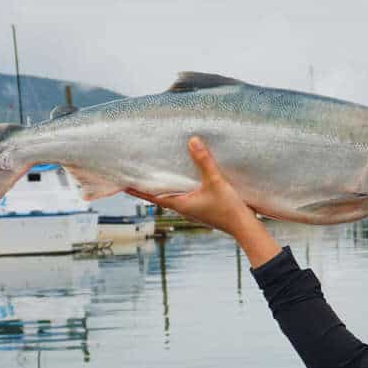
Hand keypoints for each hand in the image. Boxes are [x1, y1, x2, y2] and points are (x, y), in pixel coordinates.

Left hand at [127, 137, 258, 235]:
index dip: (136, 188)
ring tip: (156, 171)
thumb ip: (204, 161)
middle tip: (136, 171)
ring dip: (163, 184)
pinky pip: (185, 194)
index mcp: (179, 204)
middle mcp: (182, 207)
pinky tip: (183, 177)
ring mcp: (192, 208)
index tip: (122, 182)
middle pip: (159, 194)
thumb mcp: (215, 182)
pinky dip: (178, 185)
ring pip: (172, 194)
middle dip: (147, 184)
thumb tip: (192, 140)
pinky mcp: (202, 207)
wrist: (244, 227)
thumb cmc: (228, 208)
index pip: (151, 195)